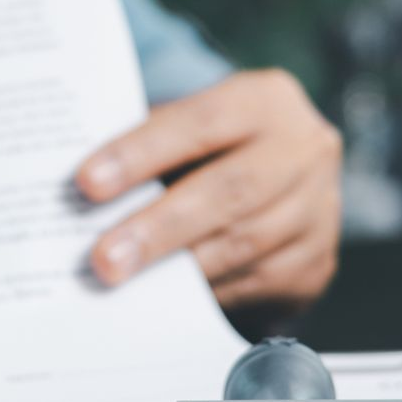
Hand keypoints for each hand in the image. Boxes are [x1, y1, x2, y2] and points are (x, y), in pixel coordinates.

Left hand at [75, 69, 341, 311]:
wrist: (290, 180)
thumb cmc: (217, 150)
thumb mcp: (193, 129)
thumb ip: (151, 149)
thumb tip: (82, 196)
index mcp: (266, 100)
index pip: (200, 122)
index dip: (142, 153)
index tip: (87, 183)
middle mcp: (304, 149)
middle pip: (229, 192)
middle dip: (159, 228)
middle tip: (103, 260)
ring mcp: (319, 209)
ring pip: (244, 245)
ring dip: (178, 271)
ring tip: (122, 285)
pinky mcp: (317, 263)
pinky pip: (257, 285)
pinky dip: (208, 294)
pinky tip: (168, 301)